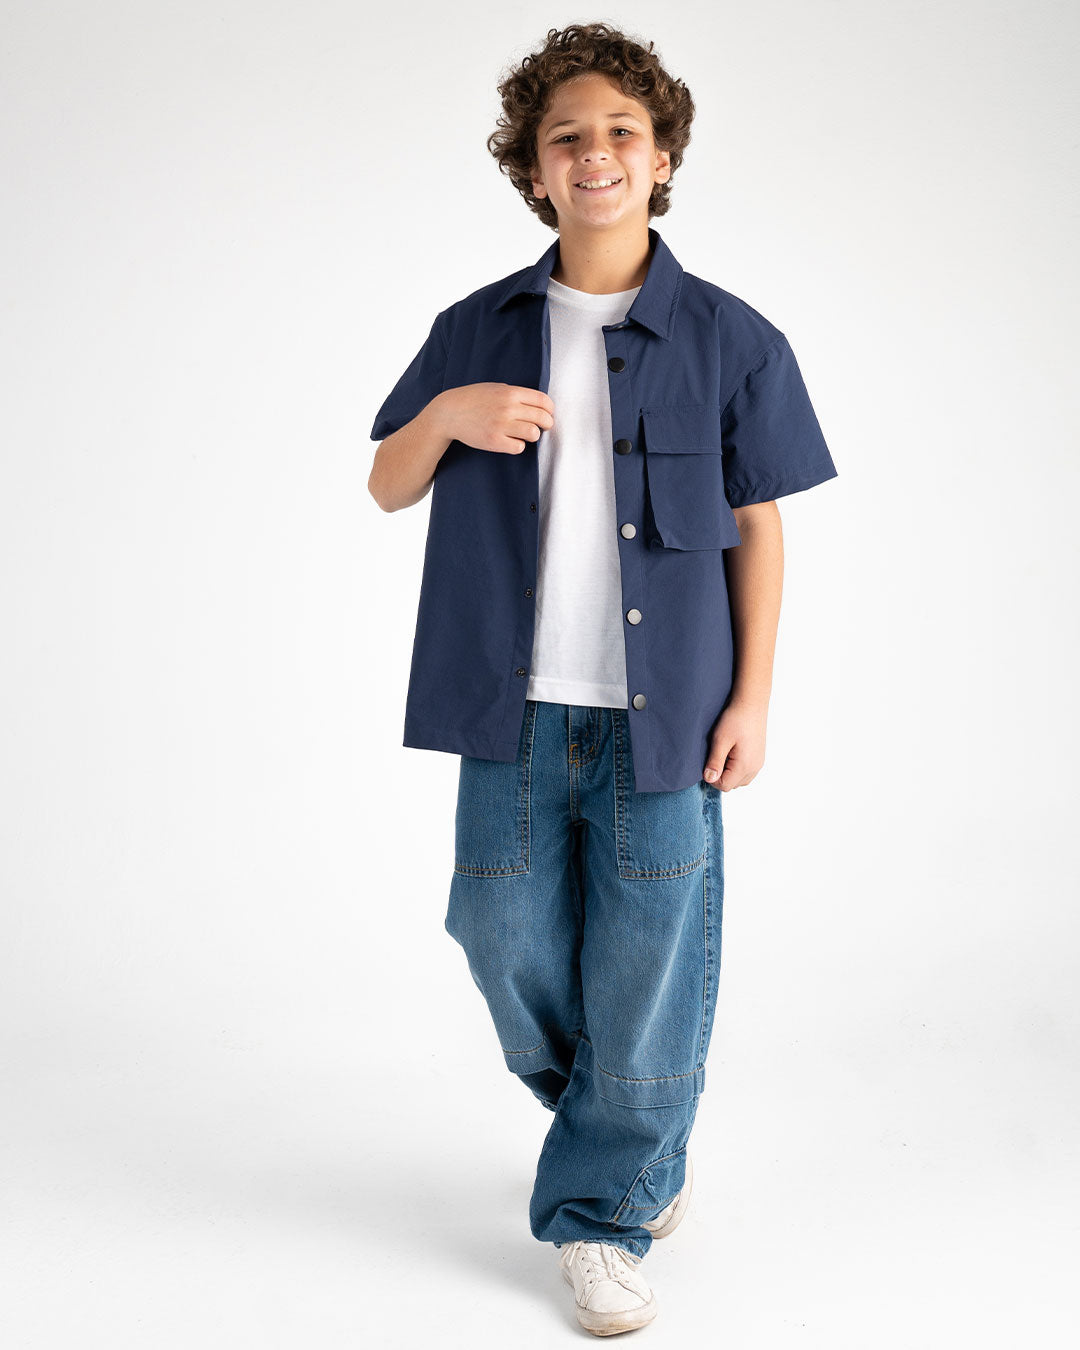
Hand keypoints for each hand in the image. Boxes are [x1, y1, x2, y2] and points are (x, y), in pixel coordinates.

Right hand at [434, 383, 554, 454]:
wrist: (450, 413)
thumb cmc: (473, 399)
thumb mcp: (495, 388)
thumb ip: (516, 394)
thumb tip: (537, 404)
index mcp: (510, 393)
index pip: (542, 400)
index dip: (550, 409)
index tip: (548, 413)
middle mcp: (508, 408)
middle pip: (542, 418)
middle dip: (546, 424)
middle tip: (542, 427)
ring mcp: (501, 425)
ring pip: (533, 434)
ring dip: (532, 435)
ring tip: (524, 433)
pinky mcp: (494, 441)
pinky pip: (519, 447)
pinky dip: (518, 445)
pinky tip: (511, 441)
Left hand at [703, 697, 767, 790]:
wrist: (751, 703)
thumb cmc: (735, 719)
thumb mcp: (720, 740)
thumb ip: (715, 762)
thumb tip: (709, 779)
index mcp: (745, 766)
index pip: (724, 786)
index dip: (711, 777)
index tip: (707, 761)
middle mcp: (754, 768)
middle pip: (732, 784)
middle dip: (720, 775)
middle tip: (715, 755)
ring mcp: (758, 763)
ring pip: (739, 780)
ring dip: (728, 772)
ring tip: (723, 752)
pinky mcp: (759, 757)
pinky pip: (746, 772)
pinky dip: (736, 767)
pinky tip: (731, 751)